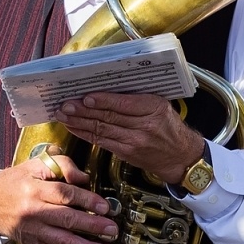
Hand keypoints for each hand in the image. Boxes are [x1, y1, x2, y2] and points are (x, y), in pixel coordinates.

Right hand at [0, 149, 115, 243]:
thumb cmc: (15, 181)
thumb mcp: (35, 164)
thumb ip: (62, 164)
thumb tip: (84, 178)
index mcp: (35, 188)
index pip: (65, 194)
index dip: (87, 200)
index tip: (105, 206)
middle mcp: (33, 210)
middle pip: (66, 219)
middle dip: (92, 226)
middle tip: (112, 230)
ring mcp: (33, 230)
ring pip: (61, 241)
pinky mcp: (32, 243)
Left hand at [59, 94, 205, 185]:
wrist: (180, 156)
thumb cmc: (169, 126)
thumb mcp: (161, 104)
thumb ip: (137, 97)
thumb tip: (107, 87)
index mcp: (154, 108)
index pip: (124, 104)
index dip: (103, 101)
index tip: (86, 96)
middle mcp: (144, 126)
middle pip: (109, 117)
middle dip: (84, 111)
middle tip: (66, 104)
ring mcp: (134, 142)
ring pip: (102, 129)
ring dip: (80, 122)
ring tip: (64, 114)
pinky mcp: (126, 153)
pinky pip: (102, 142)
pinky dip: (85, 134)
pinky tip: (74, 127)